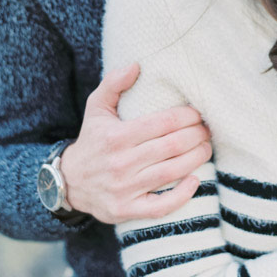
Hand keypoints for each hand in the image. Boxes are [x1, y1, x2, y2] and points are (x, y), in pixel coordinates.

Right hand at [60, 64, 211, 223]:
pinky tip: (195, 181)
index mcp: (116, 136)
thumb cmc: (92, 140)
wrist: (69, 182)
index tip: (198, 113)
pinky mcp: (127, 210)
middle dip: (196, 135)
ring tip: (206, 147)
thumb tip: (136, 65)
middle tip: (207, 129)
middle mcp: (121, 162)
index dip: (187, 116)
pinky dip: (182, 195)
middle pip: (172, 145)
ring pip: (171, 171)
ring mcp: (124, 189)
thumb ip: (113, 83)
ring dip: (196, 158)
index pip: (163, 122)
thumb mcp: (96, 108)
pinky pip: (161, 206)